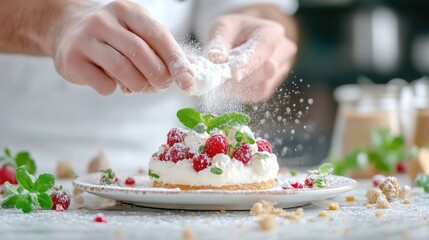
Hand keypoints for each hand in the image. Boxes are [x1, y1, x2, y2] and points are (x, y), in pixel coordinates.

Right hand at [52, 0, 192, 94]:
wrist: (66, 29)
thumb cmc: (113, 35)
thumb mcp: (137, 31)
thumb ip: (161, 49)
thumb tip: (189, 73)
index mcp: (127, 11)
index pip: (157, 34)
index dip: (175, 60)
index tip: (188, 80)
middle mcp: (104, 21)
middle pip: (140, 52)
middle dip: (158, 75)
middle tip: (163, 85)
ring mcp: (85, 39)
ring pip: (121, 68)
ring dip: (138, 84)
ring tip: (140, 86)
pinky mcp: (72, 60)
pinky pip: (102, 83)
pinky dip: (114, 89)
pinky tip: (113, 83)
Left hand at [204, 14, 296, 101]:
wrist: (242, 39)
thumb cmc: (232, 32)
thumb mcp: (222, 28)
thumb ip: (217, 43)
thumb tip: (215, 59)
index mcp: (272, 31)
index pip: (264, 48)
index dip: (249, 63)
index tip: (232, 74)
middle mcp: (282, 51)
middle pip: (267, 70)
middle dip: (241, 77)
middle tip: (217, 77)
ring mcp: (279, 71)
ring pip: (261, 86)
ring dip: (237, 86)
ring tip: (222, 75)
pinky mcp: (269, 88)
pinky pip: (255, 94)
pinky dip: (238, 91)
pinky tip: (229, 83)